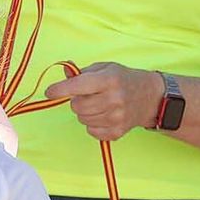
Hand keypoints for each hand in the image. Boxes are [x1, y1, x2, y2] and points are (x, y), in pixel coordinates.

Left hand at [45, 63, 161, 140]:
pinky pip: (91, 131)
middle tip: (88, 96)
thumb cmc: (124, 80)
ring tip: (98, 104)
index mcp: (109, 80)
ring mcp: (116, 118)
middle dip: (77, 100)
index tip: (49, 92)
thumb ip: (82, 72)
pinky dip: (92, 124)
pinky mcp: (117, 132)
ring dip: (85, 112)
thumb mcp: (105, 68)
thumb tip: (64, 73)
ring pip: (82, 119)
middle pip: (77, 106)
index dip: (60, 89)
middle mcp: (114, 99)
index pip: (77, 86)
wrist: (150, 97)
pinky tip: (104, 115)